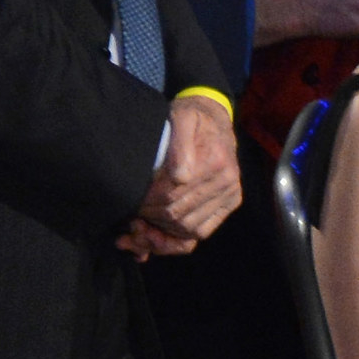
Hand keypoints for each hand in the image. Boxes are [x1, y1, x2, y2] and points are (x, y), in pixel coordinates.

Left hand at [120, 93, 241, 254]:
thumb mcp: (182, 118)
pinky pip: (201, 232)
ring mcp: (229, 194)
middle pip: (178, 216)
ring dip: (159, 236)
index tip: (129, 206)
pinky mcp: (229, 203)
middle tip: (129, 222)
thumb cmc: (191, 118)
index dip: (147, 205)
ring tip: (137, 232)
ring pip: (188, 230)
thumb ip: (180, 143)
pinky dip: (176, 241)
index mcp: (214, 162)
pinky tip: (156, 238)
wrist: (214, 117)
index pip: (172, 196)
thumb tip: (180, 177)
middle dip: (149, 222)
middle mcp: (226, 181)